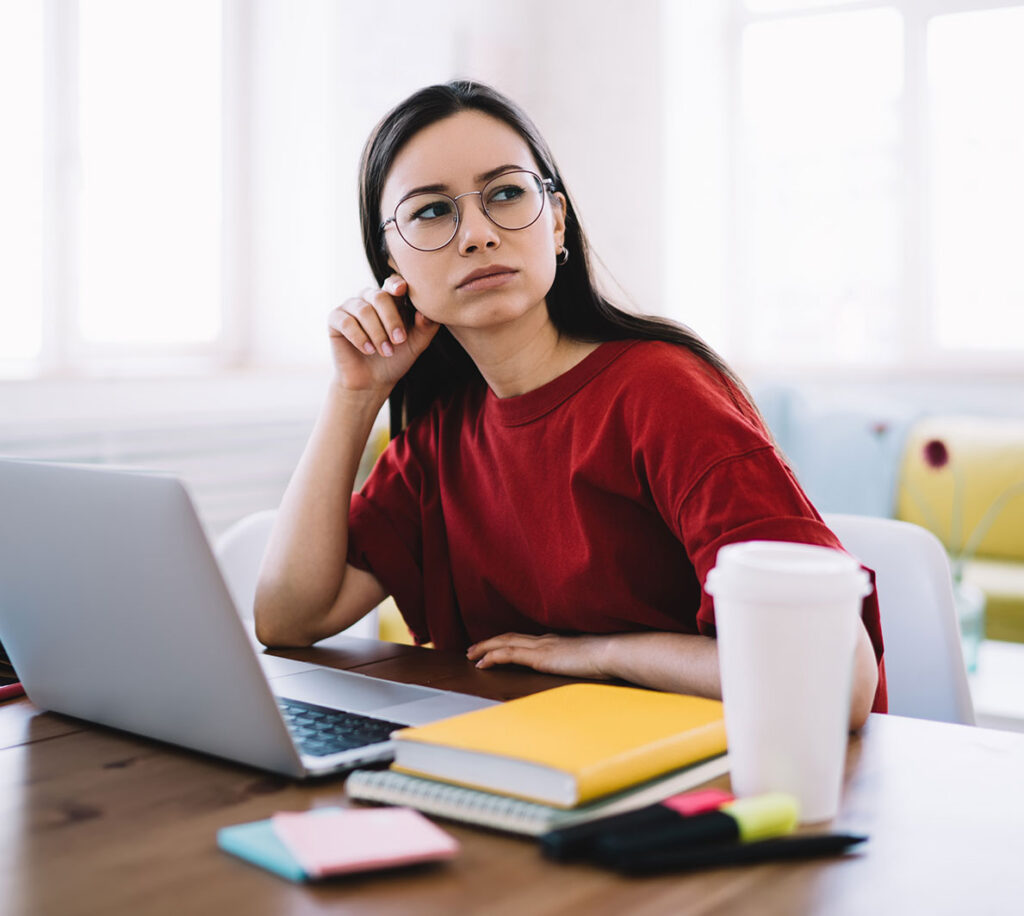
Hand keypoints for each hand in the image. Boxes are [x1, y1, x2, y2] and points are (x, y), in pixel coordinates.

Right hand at [326, 275, 438, 393]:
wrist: (372, 381)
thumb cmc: (396, 359)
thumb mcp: (416, 344)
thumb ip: (425, 327)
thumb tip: (426, 312)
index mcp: (390, 299)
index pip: (393, 283)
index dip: (396, 284)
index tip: (402, 291)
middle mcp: (369, 298)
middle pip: (380, 297)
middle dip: (391, 320)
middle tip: (399, 341)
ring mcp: (351, 307)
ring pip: (364, 310)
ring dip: (377, 333)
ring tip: (386, 352)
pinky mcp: (335, 319)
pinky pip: (346, 322)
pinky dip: (359, 337)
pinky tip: (369, 350)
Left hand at [466, 632, 612, 680]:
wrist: (611, 653)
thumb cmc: (606, 659)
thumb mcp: (588, 661)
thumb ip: (578, 664)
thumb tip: (579, 671)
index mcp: (555, 641)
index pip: (525, 639)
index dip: (506, 642)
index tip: (494, 647)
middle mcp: (545, 640)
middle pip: (509, 637)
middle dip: (488, 643)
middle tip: (472, 649)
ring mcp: (541, 646)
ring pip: (504, 643)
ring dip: (484, 648)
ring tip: (470, 656)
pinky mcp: (539, 656)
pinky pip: (508, 654)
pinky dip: (492, 657)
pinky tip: (482, 663)